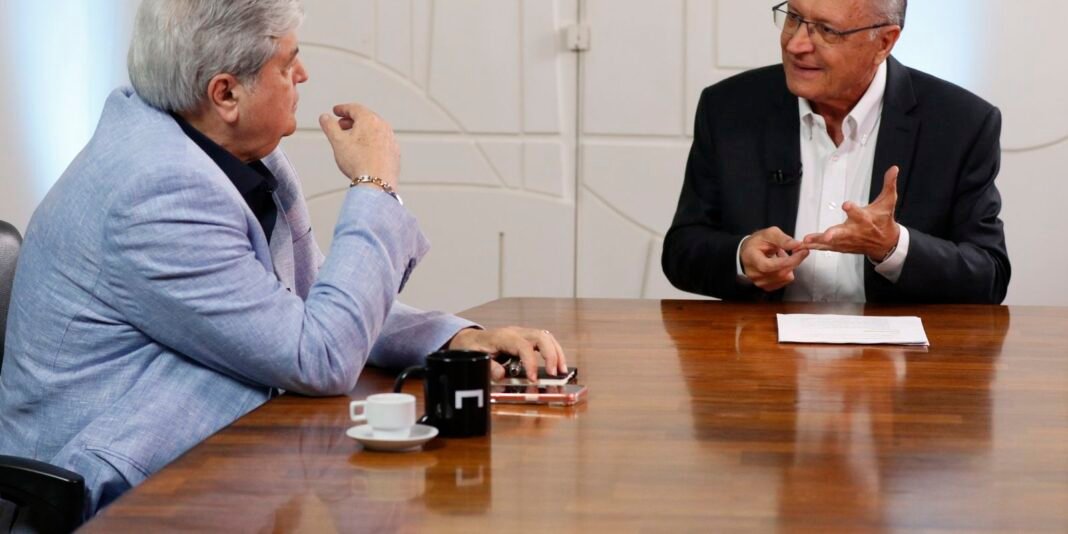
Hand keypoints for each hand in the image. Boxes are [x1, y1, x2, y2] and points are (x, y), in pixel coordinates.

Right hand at [318, 103, 399, 189]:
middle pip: (365, 118)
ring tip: (351, 140)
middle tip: (341, 126)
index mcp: (369, 119)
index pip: (354, 108)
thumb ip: (329, 126)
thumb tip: (325, 118)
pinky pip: (381, 143)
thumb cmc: (359, 162)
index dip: (342, 109)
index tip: (336, 111)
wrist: (376, 182)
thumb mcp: (337, 141)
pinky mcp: (394, 153)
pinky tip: (365, 152)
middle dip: (351, 121)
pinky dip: (372, 143)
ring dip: (362, 132)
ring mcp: (391, 140)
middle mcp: (383, 126)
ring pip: (374, 130)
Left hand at [447, 327, 567, 381]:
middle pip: (541, 337)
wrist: (470, 338)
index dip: (531, 363)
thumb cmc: (473, 348)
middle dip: (551, 355)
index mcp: (503, 337)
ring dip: (557, 353)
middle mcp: (516, 332)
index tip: (534, 379)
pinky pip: (545, 341)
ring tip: (561, 371)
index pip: (523, 347)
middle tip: (555, 373)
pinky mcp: (526, 338)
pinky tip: (556, 365)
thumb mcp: (475, 358)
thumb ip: (489, 367)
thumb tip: (502, 375)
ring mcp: (522, 333)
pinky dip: (553, 352)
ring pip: (546, 337)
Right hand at [740, 226, 809, 291]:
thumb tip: (796, 244)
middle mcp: (754, 274)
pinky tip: (780, 264)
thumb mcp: (768, 234)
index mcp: (752, 259)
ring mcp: (760, 282)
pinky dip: (787, 271)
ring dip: (790, 265)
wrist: (748, 253)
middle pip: (780, 272)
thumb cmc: (756, 243)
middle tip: (800, 249)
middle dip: (795, 260)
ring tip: (782, 256)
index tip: (802, 251)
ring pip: (785, 277)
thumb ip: (782, 239)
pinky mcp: (767, 286)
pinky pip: (784, 281)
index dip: (789, 260)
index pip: (770, 265)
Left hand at [802, 166, 900, 260]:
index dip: (852, 209)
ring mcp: (847, 240)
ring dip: (818, 241)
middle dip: (834, 234)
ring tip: (806, 241)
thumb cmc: (884, 221)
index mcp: (865, 218)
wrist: (885, 243)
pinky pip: (826, 247)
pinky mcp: (841, 246)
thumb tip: (894, 168)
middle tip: (827, 235)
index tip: (846, 205)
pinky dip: (815, 247)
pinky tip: (803, 246)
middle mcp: (855, 231)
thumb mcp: (888, 202)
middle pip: (843, 232)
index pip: (859, 213)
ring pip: (831, 242)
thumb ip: (889, 185)